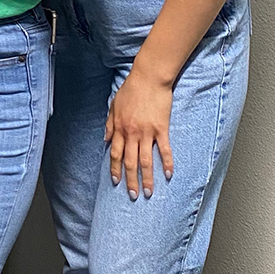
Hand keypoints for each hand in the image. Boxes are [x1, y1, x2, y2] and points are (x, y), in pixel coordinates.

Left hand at [105, 64, 173, 199]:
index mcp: (119, 128)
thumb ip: (110, 124)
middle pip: (130, 162)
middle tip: (133, 195)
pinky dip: (166, 163)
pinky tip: (168, 175)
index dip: (116, 169)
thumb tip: (106, 140)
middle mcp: (132, 133)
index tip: (116, 182)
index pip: (116, 154)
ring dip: (147, 179)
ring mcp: (147, 132)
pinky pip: (164, 149)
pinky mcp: (161, 129)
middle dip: (131, 180)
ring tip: (149, 192)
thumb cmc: (131, 89)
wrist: (149, 78)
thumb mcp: (114, 106)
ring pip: (146, 161)